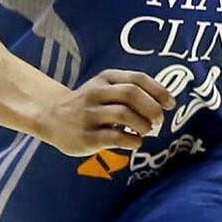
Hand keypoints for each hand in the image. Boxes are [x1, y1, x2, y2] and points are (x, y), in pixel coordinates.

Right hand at [34, 69, 175, 156]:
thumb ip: (131, 89)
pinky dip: (133, 140)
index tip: (170, 104)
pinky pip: (115, 137)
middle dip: (152, 108)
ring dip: (143, 124)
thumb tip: (166, 101)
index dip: (159, 91)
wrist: (50, 117)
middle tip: (158, 121)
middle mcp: (96, 93)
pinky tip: (135, 142)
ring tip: (145, 130)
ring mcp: (89, 115)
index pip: (138, 79)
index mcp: (105, 79)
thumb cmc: (89, 104)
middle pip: (132, 94)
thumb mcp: (105, 87)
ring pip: (124, 114)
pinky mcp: (85, 137)